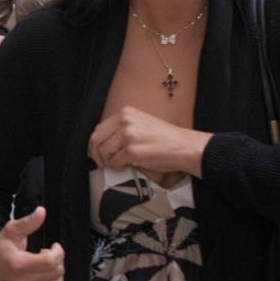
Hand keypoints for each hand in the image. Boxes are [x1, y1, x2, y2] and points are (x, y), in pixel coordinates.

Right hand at [0, 207, 64, 280]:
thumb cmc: (1, 246)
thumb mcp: (12, 230)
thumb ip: (28, 222)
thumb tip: (42, 211)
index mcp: (18, 264)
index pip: (50, 261)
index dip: (58, 252)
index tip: (54, 246)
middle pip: (56, 273)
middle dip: (58, 260)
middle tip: (47, 253)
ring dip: (56, 273)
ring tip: (44, 264)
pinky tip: (43, 275)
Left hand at [88, 106, 211, 177]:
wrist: (184, 146)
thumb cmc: (163, 139)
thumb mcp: (140, 123)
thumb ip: (121, 128)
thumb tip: (100, 143)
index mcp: (125, 112)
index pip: (98, 129)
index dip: (95, 144)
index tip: (97, 153)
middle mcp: (124, 121)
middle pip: (96, 140)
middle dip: (96, 155)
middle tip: (103, 163)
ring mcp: (128, 135)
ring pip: (104, 153)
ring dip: (109, 162)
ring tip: (122, 163)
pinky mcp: (132, 151)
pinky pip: (114, 163)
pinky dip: (119, 167)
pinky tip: (129, 165)